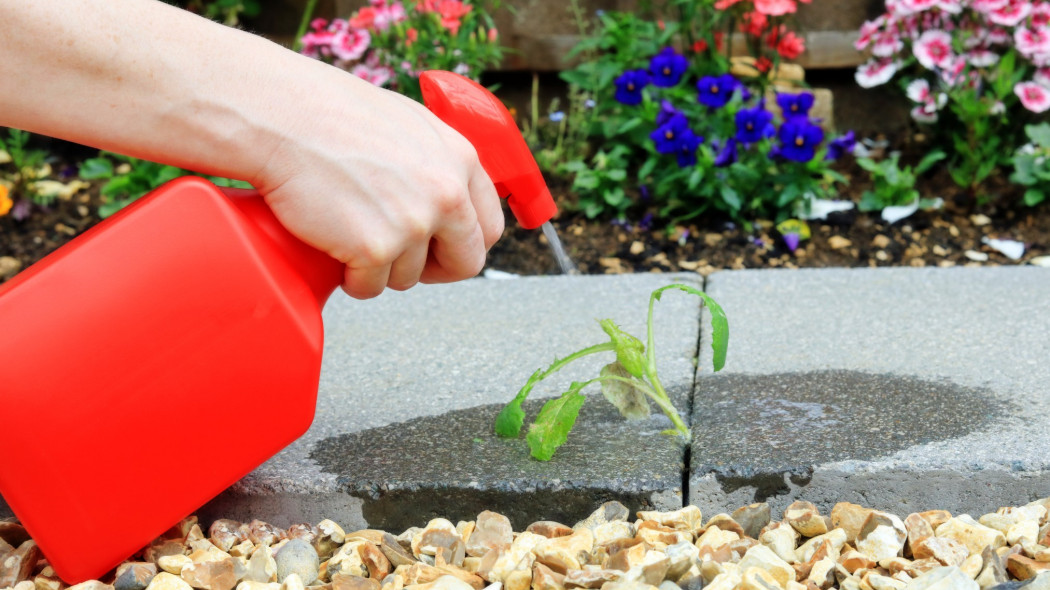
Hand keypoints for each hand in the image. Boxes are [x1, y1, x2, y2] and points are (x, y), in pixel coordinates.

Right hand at [251, 71, 503, 298]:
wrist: (283, 116)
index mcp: (461, 160)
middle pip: (465, 263)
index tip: (441, 249)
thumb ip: (437, 161)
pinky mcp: (375, 248)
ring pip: (409, 277)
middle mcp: (447, 193)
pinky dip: (350, 278)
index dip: (463, 244)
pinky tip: (333, 248)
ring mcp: (413, 223)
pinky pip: (369, 287)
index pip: (489, 226)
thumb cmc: (333, 114)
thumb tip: (449, 196)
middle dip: (434, 270)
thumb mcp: (409, 124)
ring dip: (380, 268)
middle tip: (400, 260)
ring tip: (348, 233)